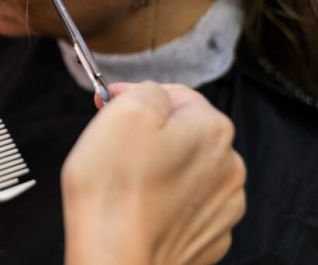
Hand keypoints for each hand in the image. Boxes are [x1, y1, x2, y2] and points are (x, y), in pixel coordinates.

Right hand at [62, 82, 245, 264]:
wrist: (115, 259)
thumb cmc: (114, 192)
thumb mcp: (124, 112)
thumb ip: (147, 90)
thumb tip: (152, 93)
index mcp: (211, 129)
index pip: (175, 93)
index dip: (136, 95)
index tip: (110, 104)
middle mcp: (227, 166)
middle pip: (183, 131)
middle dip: (149, 132)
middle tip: (112, 143)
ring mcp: (221, 206)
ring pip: (185, 168)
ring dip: (158, 166)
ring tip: (124, 179)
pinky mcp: (208, 236)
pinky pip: (184, 203)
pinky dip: (163, 200)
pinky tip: (139, 205)